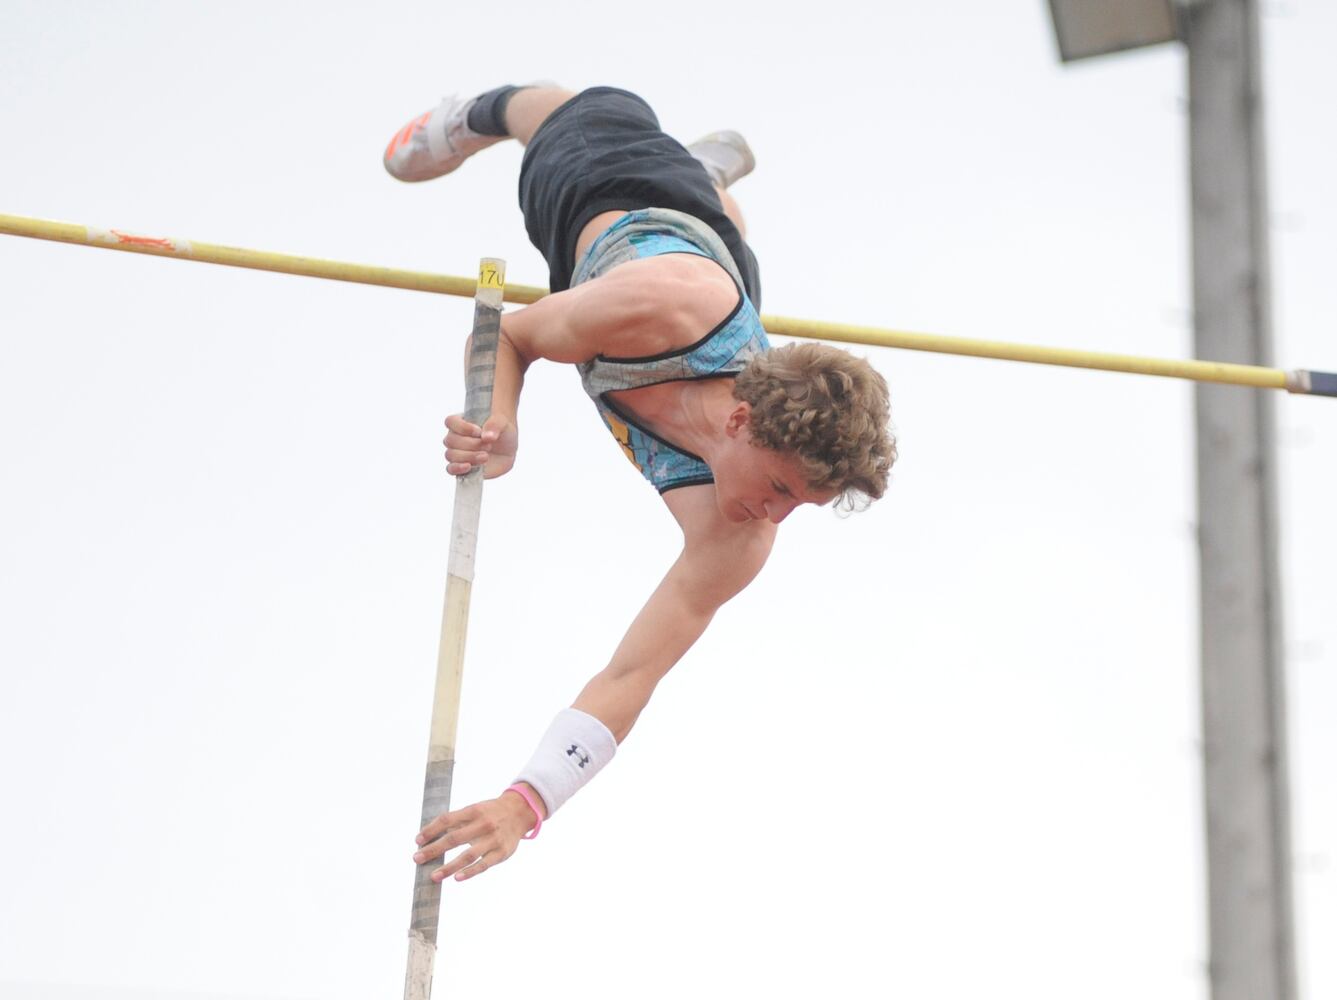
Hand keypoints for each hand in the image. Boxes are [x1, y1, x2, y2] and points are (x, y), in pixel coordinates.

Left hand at [413, 791, 539, 882]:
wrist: (520, 812)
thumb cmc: (490, 813)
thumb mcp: (474, 810)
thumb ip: (455, 821)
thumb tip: (430, 836)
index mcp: (473, 811)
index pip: (447, 820)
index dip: (431, 830)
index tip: (417, 841)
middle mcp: (483, 824)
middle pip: (454, 838)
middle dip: (433, 850)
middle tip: (416, 859)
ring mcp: (493, 839)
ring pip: (468, 855)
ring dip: (449, 867)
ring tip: (433, 876)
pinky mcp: (501, 853)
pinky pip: (483, 864)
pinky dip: (470, 872)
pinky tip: (457, 878)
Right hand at [443, 413, 517, 478]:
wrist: (508, 449)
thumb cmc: (501, 432)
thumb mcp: (502, 423)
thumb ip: (494, 425)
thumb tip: (486, 436)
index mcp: (461, 422)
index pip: (450, 422)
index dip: (462, 427)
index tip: (479, 432)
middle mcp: (456, 438)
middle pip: (451, 440)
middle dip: (471, 444)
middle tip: (488, 446)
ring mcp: (457, 453)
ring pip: (451, 455)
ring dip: (469, 456)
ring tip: (485, 457)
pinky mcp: (461, 467)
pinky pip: (451, 469)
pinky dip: (457, 468)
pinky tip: (468, 467)